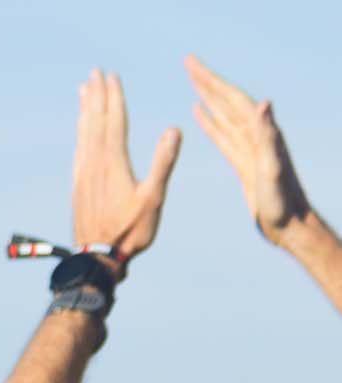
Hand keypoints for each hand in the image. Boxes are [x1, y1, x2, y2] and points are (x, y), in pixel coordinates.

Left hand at [70, 70, 180, 272]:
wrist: (97, 258)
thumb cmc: (130, 232)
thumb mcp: (153, 198)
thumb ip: (163, 162)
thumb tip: (174, 129)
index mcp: (113, 164)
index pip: (114, 122)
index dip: (113, 98)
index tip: (111, 77)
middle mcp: (94, 165)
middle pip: (95, 123)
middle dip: (95, 97)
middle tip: (93, 73)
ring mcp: (83, 175)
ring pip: (83, 135)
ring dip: (85, 111)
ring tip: (83, 91)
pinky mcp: (78, 186)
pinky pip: (78, 151)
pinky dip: (80, 134)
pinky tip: (81, 131)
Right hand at [185, 56, 311, 245]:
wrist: (290, 225)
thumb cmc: (282, 203)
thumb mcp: (273, 169)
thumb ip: (268, 136)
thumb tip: (262, 103)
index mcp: (261, 134)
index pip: (232, 99)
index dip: (212, 81)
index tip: (192, 65)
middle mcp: (255, 135)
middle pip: (226, 101)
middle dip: (207, 80)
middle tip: (187, 62)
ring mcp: (248, 147)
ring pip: (223, 115)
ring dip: (207, 96)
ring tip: (191, 80)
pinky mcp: (242, 161)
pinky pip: (222, 135)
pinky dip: (209, 121)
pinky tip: (199, 112)